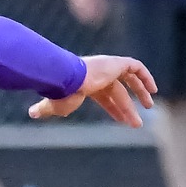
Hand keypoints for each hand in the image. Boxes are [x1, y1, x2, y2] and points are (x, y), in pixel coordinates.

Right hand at [28, 53, 156, 124]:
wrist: (65, 79)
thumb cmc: (59, 93)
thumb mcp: (53, 105)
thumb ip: (44, 109)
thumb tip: (31, 113)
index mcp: (85, 83)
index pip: (103, 96)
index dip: (113, 108)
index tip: (122, 120)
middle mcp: (98, 74)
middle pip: (117, 92)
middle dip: (127, 107)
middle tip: (137, 123)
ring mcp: (107, 67)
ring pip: (129, 80)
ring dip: (140, 92)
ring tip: (150, 107)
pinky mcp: (116, 63)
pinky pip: (135, 67)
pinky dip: (145, 76)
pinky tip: (153, 90)